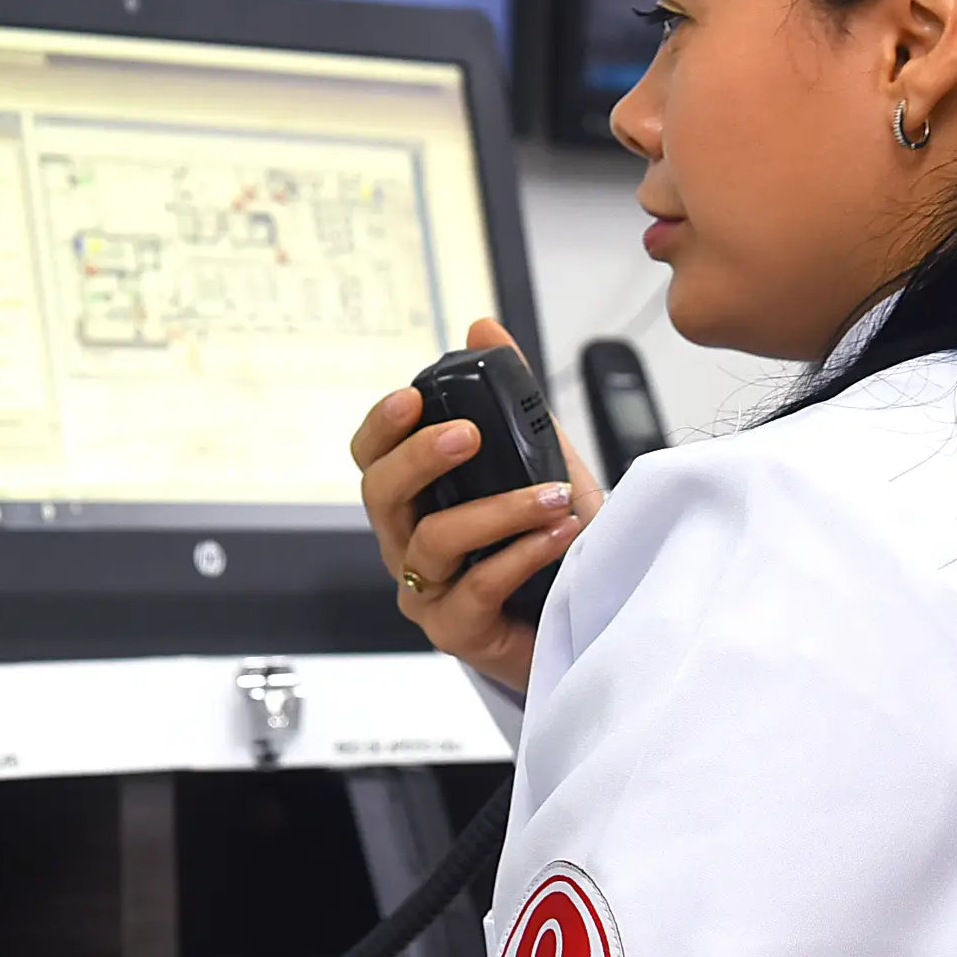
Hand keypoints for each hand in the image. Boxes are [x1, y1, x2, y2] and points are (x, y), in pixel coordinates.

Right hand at [354, 317, 600, 697]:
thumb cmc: (551, 545)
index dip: (381, 427)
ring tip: (552, 496)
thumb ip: (513, 399)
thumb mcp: (540, 462)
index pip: (372, 458)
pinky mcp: (457, 631)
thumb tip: (483, 325)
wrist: (584, 620)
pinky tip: (559, 533)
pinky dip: (522, 554)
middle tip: (468, 436)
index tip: (411, 397)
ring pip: (432, 542)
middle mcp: (409, 544)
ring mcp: (427, 592)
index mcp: (418, 500)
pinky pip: (476, 588)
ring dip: (495, 511)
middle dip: (419, 459)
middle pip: (381, 496)